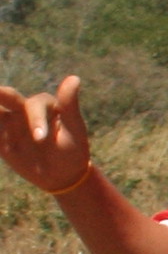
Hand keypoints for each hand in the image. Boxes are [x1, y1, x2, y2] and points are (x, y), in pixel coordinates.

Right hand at [0, 74, 92, 190]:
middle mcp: (23, 109)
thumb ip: (69, 105)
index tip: (40, 139)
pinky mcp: (0, 138)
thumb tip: (74, 78)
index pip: (34, 106)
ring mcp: (9, 123)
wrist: (61, 175)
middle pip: (7, 98)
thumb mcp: (74, 130)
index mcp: (43, 105)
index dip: (36, 120)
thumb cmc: (72, 151)